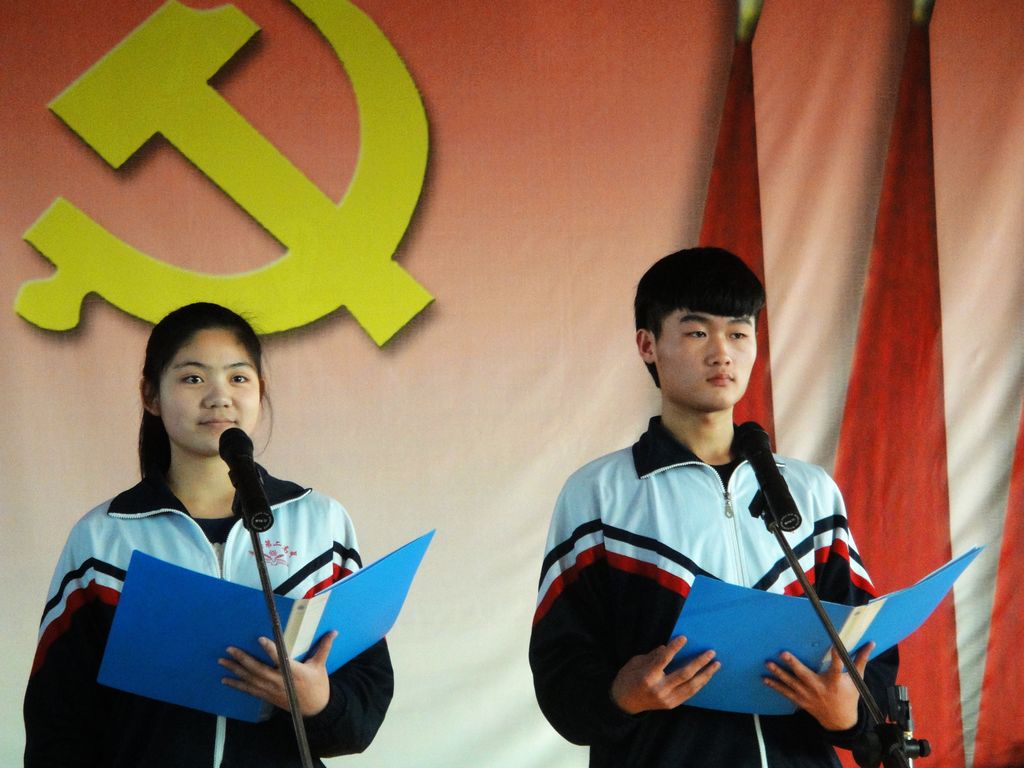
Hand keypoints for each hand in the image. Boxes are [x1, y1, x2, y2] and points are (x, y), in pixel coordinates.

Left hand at [219, 630, 337, 716]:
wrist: (315, 709)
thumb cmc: (317, 685)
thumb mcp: (320, 665)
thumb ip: (324, 647)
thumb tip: (334, 631)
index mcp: (293, 672)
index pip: (279, 658)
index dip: (269, 649)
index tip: (260, 639)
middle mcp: (280, 681)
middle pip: (258, 669)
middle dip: (242, 659)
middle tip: (229, 649)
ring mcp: (271, 690)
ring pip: (250, 679)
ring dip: (235, 670)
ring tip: (222, 661)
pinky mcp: (267, 696)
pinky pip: (249, 690)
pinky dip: (237, 685)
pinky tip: (226, 679)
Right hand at [610, 635, 719, 714]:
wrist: (623, 703)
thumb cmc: (627, 679)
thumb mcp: (635, 662)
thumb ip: (652, 656)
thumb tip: (667, 648)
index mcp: (647, 676)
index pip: (664, 659)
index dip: (674, 648)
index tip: (684, 638)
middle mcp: (659, 689)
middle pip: (684, 674)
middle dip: (699, 662)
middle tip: (710, 652)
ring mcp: (666, 699)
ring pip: (691, 686)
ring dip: (705, 674)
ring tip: (716, 664)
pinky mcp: (671, 705)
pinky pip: (689, 693)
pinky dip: (699, 684)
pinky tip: (706, 676)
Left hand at [763, 642, 874, 730]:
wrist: (840, 721)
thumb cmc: (849, 697)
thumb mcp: (856, 680)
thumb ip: (860, 660)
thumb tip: (870, 643)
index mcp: (835, 682)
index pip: (837, 666)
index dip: (836, 656)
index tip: (833, 645)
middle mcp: (819, 688)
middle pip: (804, 674)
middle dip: (793, 664)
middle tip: (782, 653)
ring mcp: (808, 695)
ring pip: (791, 683)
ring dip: (778, 673)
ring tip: (767, 663)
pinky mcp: (801, 700)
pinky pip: (786, 693)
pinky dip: (775, 686)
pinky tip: (765, 679)